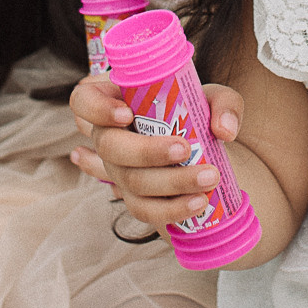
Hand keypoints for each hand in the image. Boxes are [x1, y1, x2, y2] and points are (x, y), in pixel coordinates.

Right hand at [67, 74, 244, 230]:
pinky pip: (145, 210)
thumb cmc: (195, 111)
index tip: (128, 114)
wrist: (201, 146)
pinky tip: (198, 203)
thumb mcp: (212, 97)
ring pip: (130, 182)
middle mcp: (108, 137)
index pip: (82, 101)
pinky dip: (173, 209)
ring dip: (171, 183)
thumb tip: (223, 131)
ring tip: (209, 178)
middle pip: (109, 147)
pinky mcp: (134, 199)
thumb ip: (224, 104)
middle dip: (147, 151)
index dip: (97, 110)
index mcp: (114, 101)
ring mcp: (118, 171)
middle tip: (185, 148)